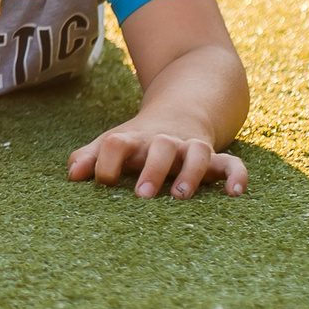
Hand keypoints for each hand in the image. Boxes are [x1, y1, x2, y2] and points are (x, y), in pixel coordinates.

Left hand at [69, 117, 248, 197]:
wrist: (179, 112)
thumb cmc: (137, 141)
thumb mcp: (112, 144)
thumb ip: (88, 158)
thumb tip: (72, 176)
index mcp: (133, 140)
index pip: (116, 143)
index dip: (106, 160)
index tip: (104, 181)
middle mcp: (163, 141)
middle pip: (160, 146)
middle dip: (152, 170)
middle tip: (142, 196)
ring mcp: (191, 147)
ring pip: (197, 151)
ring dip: (190, 171)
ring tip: (181, 196)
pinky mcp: (216, 157)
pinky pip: (232, 163)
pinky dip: (236, 175)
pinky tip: (234, 194)